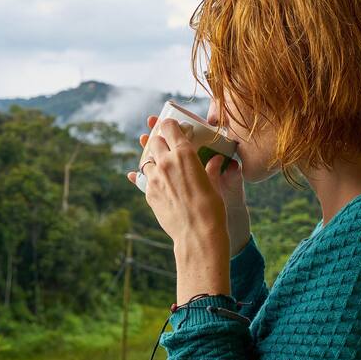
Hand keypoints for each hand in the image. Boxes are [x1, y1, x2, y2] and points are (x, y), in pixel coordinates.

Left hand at [129, 116, 251, 256]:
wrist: (197, 234)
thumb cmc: (212, 208)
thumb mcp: (214, 184)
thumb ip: (210, 169)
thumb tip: (216, 160)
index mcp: (184, 153)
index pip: (169, 127)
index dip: (169, 125)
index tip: (172, 126)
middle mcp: (165, 162)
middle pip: (154, 141)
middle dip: (160, 142)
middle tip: (168, 147)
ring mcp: (154, 178)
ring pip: (147, 160)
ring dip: (154, 161)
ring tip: (163, 167)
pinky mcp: (148, 193)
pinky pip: (144, 180)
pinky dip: (151, 178)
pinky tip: (158, 182)